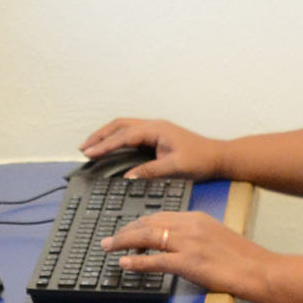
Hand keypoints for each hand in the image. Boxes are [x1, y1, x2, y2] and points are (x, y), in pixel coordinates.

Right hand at [77, 117, 230, 181]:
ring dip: (107, 135)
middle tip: (83, 148)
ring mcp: (155, 129)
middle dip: (100, 136)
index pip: (124, 135)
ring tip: (91, 146)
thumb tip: (127, 177)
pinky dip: (117, 138)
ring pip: (124, 127)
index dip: (105, 145)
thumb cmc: (201, 160)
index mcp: (156, 129)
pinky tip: (111, 146)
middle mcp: (154, 125)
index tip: (89, 153)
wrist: (219, 156)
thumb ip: (150, 171)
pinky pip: (131, 132)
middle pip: (119, 125)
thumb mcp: (175, 168)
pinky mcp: (157, 135)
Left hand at [104, 207, 271, 300]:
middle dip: (126, 230)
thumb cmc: (243, 259)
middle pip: (148, 223)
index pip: (160, 216)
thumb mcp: (217, 237)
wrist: (258, 270)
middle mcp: (189, 226)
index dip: (140, 223)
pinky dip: (136, 262)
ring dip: (123, 242)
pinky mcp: (188, 263)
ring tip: (109, 247)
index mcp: (196, 218)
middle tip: (111, 239)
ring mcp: (187, 244)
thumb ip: (197, 237)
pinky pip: (155, 260)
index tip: (128, 230)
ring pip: (146, 237)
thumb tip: (179, 245)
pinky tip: (124, 264)